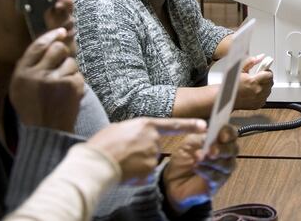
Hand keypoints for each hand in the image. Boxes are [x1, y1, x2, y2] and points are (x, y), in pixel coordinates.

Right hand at [10, 28, 83, 132]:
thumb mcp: (20, 88)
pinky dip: (77, 84)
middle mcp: (36, 74)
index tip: (61, 31)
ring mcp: (54, 80)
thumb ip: (30, 66)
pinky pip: (78, 75)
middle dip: (63, 54)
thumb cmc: (34, 109)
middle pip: (58, 49)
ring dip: (70, 73)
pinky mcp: (70, 86)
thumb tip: (49, 42)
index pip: (37, 46)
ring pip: (71, 62)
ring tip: (62, 89)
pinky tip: (69, 96)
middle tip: (61, 67)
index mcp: (21, 74)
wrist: (46, 133)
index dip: (51, 36)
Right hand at [86, 117, 206, 182]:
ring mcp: (152, 156)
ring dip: (137, 164)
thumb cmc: (103, 143)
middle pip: (154, 147)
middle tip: (123, 153)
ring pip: (148, 162)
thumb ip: (135, 131)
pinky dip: (135, 175)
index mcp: (146, 125)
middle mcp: (153, 140)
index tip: (204, 125)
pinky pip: (144, 174)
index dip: (190, 125)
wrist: (97, 163)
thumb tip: (136, 138)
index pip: (173, 124)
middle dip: (141, 151)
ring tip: (120, 161)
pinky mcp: (149, 172)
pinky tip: (123, 171)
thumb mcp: (120, 128)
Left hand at [162, 125, 237, 213]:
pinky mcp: (217, 184)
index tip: (221, 136)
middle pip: (233, 150)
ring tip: (198, 158)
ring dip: (212, 161)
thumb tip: (209, 131)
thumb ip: (201, 137)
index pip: (231, 134)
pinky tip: (197, 168)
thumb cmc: (184, 158)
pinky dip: (207, 171)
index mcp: (220, 141)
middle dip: (223, 149)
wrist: (173, 179)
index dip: (229, 133)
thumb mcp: (190, 142)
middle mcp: (225, 155)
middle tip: (211, 151)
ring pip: (227, 165)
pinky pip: (217, 178)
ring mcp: (223, 171)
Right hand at [234, 56, 272, 109]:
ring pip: (269, 90)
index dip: (267, 71)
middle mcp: (257, 91)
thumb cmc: (231, 85)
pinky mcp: (258, 105)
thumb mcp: (239, 69)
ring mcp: (258, 99)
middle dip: (267, 78)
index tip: (263, 71)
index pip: (269, 75)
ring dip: (265, 86)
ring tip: (256, 84)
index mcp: (253, 81)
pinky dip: (262, 94)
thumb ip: (250, 62)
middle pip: (271, 82)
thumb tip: (260, 57)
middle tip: (259, 76)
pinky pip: (266, 97)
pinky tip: (255, 91)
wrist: (227, 98)